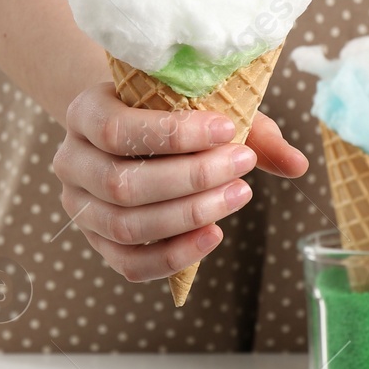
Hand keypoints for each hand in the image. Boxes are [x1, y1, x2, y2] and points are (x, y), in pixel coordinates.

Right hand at [54, 84, 307, 281]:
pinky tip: (214, 234)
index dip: (174, 135)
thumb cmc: (164, 111)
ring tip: (238, 195)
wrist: (126, 126)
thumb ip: (249, 130)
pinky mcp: (96, 241)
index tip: (228, 129)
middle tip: (242, 165)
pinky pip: (130, 263)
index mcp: (84, 112)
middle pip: (123, 184)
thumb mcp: (197, 105)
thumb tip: (298, 164)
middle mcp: (70, 161)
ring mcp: (78, 207)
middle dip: (190, 178)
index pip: (118, 130)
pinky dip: (175, 254)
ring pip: (127, 225)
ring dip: (188, 214)